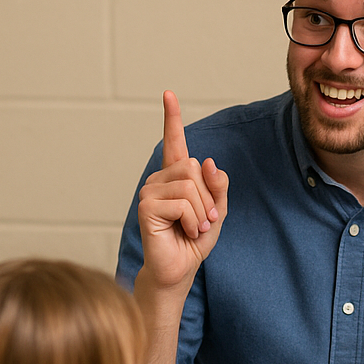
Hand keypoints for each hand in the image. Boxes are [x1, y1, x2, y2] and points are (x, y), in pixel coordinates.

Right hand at [136, 90, 228, 292]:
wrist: (179, 270)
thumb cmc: (194, 240)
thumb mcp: (216, 211)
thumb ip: (218, 186)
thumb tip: (207, 162)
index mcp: (176, 177)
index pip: (174, 142)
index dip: (171, 117)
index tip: (168, 93)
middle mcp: (159, 179)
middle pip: (194, 167)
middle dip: (208, 197)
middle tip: (203, 219)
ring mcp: (149, 191)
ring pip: (190, 185)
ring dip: (202, 212)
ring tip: (194, 227)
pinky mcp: (146, 206)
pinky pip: (182, 202)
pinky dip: (193, 220)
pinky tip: (186, 232)